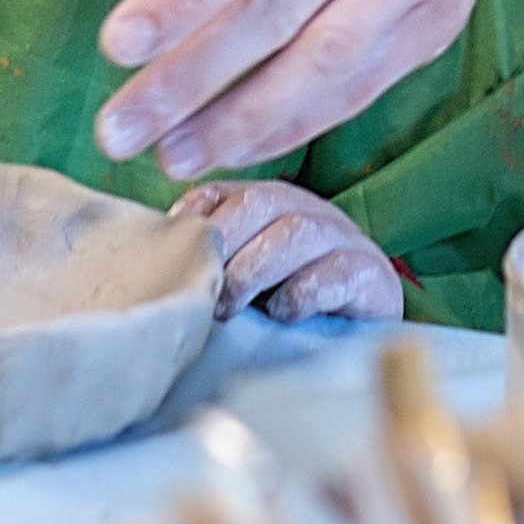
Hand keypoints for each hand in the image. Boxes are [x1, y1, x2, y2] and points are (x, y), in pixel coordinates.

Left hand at [95, 0, 523, 177]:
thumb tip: (159, 17)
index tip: (117, 44)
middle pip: (279, 10)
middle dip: (190, 79)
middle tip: (120, 128)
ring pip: (323, 64)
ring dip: (238, 121)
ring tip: (170, 155)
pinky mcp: (436, 24)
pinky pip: (357, 90)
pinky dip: (291, 125)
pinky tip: (237, 147)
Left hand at [170, 178, 403, 322]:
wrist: (366, 332)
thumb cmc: (289, 304)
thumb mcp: (243, 279)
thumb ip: (210, 264)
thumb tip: (153, 267)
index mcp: (269, 203)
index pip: (223, 191)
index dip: (193, 218)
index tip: (172, 255)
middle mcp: (306, 209)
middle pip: (258, 203)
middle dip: (223, 246)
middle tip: (202, 291)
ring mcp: (342, 238)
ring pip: (294, 232)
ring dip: (253, 271)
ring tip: (230, 308)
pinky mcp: (370, 274)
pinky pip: (335, 272)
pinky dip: (301, 293)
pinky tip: (282, 314)